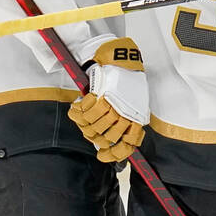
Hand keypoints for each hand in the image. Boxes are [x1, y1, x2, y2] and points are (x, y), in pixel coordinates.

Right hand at [69, 37, 147, 162]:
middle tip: (90, 128)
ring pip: (93, 125)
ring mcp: (114, 104)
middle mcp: (126, 113)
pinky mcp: (102, 93)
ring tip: (84, 115)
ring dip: (85, 121)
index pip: (126, 145)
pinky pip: (85, 109)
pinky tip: (79, 104)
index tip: (102, 156)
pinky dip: (79, 109)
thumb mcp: (133, 104)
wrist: (121, 59)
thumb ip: (125, 124)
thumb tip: (109, 145)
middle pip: (105, 137)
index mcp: (135, 119)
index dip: (113, 154)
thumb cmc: (126, 82)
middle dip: (94, 135)